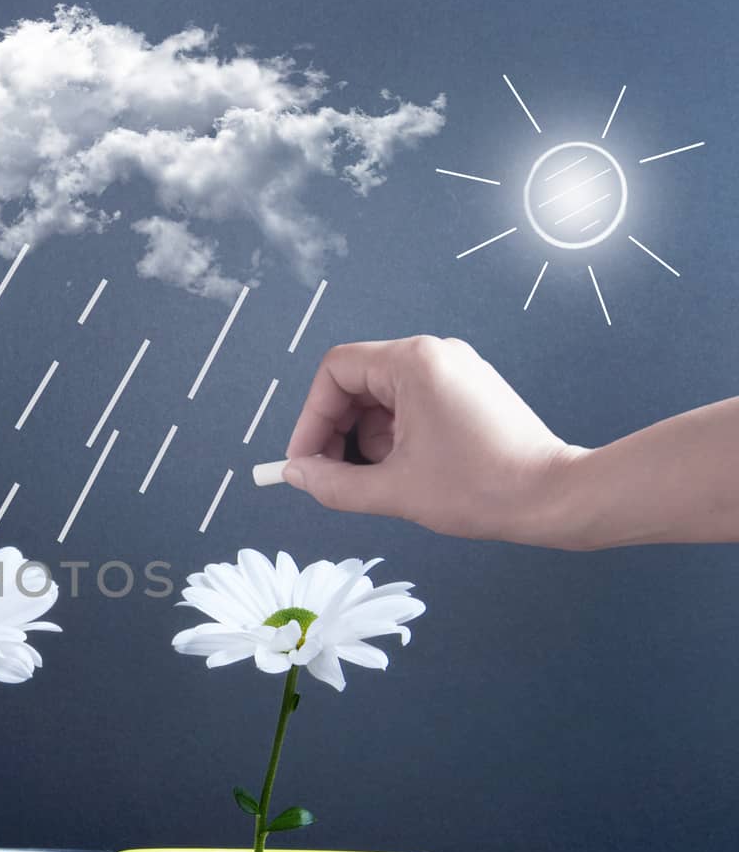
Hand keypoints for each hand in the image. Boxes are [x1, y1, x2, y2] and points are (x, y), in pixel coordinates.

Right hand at [282, 336, 584, 544]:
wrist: (553, 496)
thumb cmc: (484, 487)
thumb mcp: (394, 491)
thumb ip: (334, 484)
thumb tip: (298, 475)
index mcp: (414, 363)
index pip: (336, 371)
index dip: (311, 417)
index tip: (303, 459)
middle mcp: (435, 355)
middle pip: (357, 383)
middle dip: (339, 433)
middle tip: (331, 476)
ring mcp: (454, 370)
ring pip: (382, 399)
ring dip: (369, 440)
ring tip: (384, 479)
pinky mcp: (467, 390)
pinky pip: (411, 405)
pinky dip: (396, 437)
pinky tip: (408, 470)